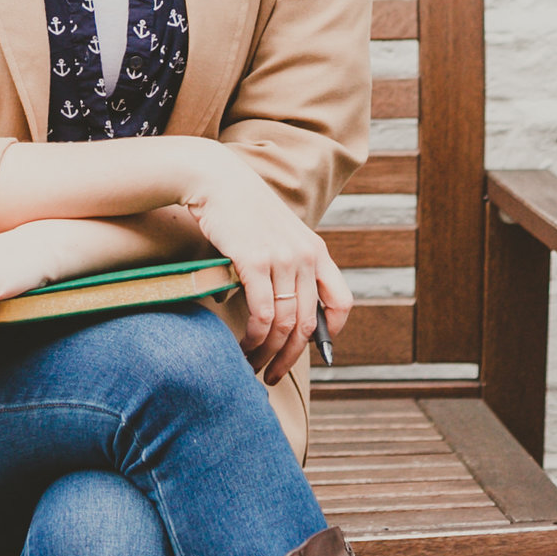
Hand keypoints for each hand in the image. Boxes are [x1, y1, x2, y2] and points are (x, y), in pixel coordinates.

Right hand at [177, 145, 352, 384]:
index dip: (329, 333)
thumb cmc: (242, 210)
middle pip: (308, 324)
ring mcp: (281, 259)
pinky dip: (255, 337)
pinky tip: (244, 344)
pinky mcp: (254, 261)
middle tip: (273, 375)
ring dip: (269, 353)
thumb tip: (286, 309)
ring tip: (254, 365)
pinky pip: (263, 314)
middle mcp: (305, 257)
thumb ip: (289, 266)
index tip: (307, 349)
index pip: (341, 303)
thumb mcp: (278, 235)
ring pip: (285, 324)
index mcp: (316, 251)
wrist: (215, 179)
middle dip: (290, 358)